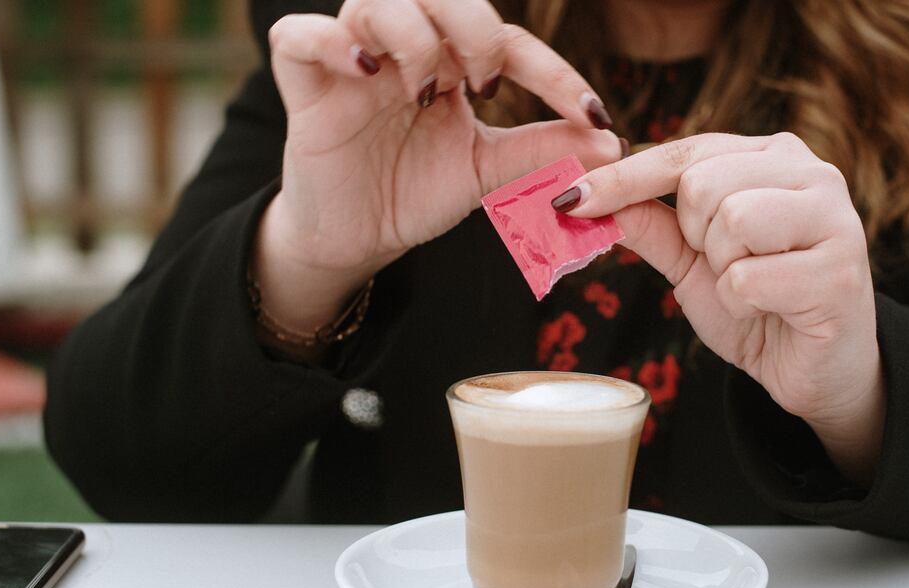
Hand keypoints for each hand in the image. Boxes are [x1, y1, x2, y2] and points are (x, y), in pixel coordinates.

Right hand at [256, 1, 620, 328]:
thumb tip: (610, 141)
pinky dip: (330, 41)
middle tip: (486, 83)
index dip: (555, 73)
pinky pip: (298, 36)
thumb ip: (541, 151)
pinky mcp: (304, 86)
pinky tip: (365, 70)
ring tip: (424, 91)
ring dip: (412, 35)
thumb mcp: (486, 173)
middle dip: (474, 27)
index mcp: (450, 60)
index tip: (593, 115)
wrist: (356, 238)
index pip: (508, 41)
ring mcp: (352, 60)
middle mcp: (402, 47)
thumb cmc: (415, 192)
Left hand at [559, 133, 885, 481]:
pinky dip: (742, 303)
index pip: (684, 152)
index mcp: (774, 156)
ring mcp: (835, 217)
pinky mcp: (840, 270)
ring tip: (752, 285)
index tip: (569, 201)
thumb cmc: (757, 305)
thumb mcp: (691, 261)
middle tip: (726, 266)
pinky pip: (747, 278)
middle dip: (695, 237)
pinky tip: (772, 309)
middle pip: (702, 184)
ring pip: (731, 221)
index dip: (622, 178)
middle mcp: (812, 172)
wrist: (813, 370)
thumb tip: (585, 199)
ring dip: (722, 270)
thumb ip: (649, 224)